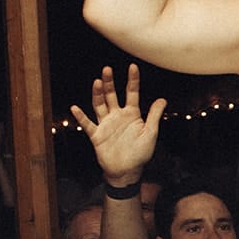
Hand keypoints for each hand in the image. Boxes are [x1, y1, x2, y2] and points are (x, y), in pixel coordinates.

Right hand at [68, 65, 165, 185]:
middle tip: (107, 69)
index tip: (133, 67)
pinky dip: (81, 117)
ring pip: (100, 105)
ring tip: (96, 82)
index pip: (132, 93)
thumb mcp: (150, 133)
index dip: (132, 80)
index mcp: (132, 114)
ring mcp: (106, 124)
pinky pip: (87, 124)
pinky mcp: (97, 135)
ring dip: (97, 94)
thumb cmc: (140, 153)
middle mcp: (117, 116)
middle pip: (112, 95)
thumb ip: (154, 116)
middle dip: (109, 82)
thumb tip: (162, 99)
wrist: (127, 171)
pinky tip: (75, 108)